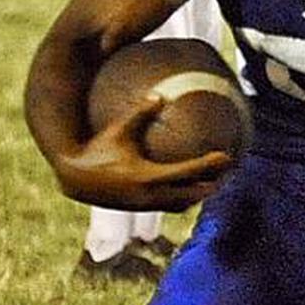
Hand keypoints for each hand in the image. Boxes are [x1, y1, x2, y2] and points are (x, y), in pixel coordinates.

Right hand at [56, 95, 232, 211]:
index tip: (227, 156)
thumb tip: (160, 95)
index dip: (209, 164)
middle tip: (228, 172)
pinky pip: (170, 207)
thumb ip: (140, 113)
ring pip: (182, 204)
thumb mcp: (118, 130)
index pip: (188, 172)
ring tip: (214, 182)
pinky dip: (184, 200)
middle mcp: (150, 195)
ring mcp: (146, 205)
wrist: (75, 179)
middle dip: (212, 184)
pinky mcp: (141, 209)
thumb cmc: (97, 149)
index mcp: (148, 176)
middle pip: (193, 194)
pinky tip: (190, 190)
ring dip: (200, 196)